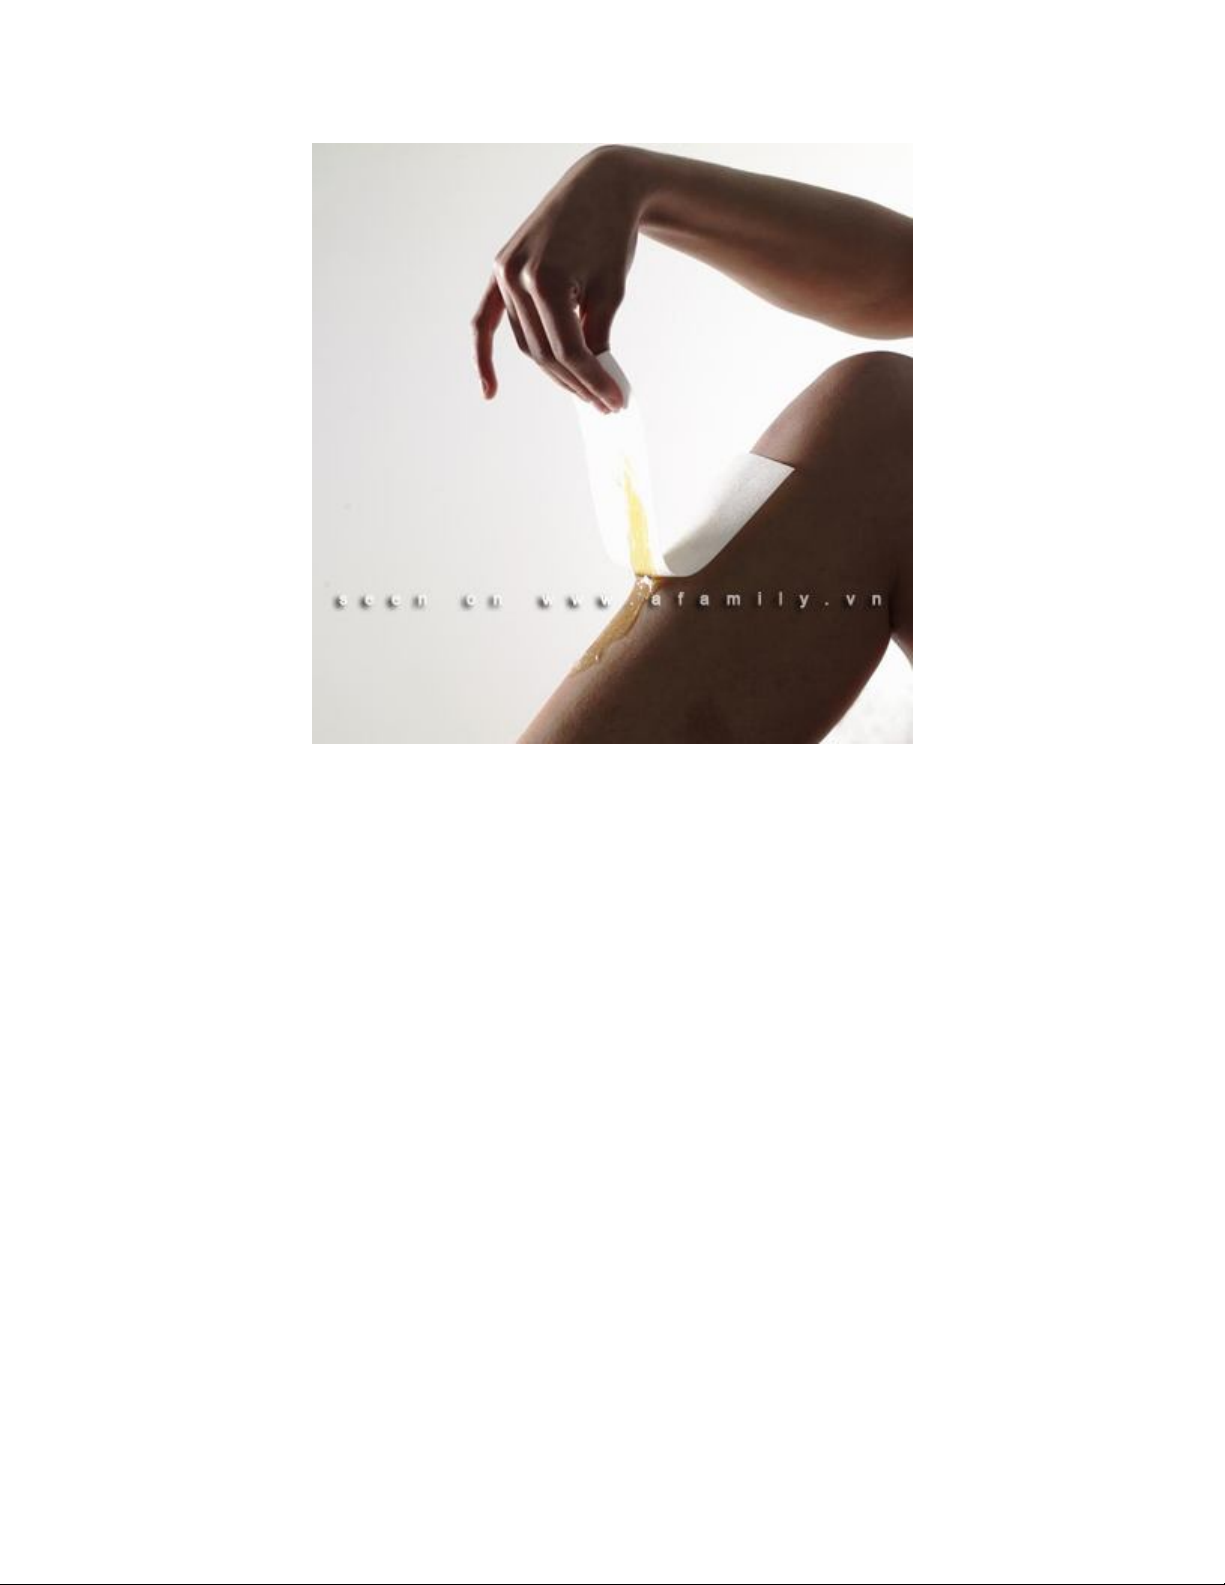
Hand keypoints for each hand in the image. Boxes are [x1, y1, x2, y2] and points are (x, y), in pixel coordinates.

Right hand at [472, 146, 647, 411]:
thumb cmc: (612, 235)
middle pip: (544, 353)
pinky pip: (487, 320)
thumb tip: (589, 380)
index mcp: (548, 279)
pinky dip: (485, 355)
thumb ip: (595, 337)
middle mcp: (517, 276)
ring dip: (553, 370)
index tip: (615, 402)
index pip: (569, 350)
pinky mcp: (501, 268)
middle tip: (603, 403)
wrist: (600, 186)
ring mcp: (504, 271)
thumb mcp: (611, 292)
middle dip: (576, 383)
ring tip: (582, 389)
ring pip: (526, 342)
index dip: (594, 381)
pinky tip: (490, 392)